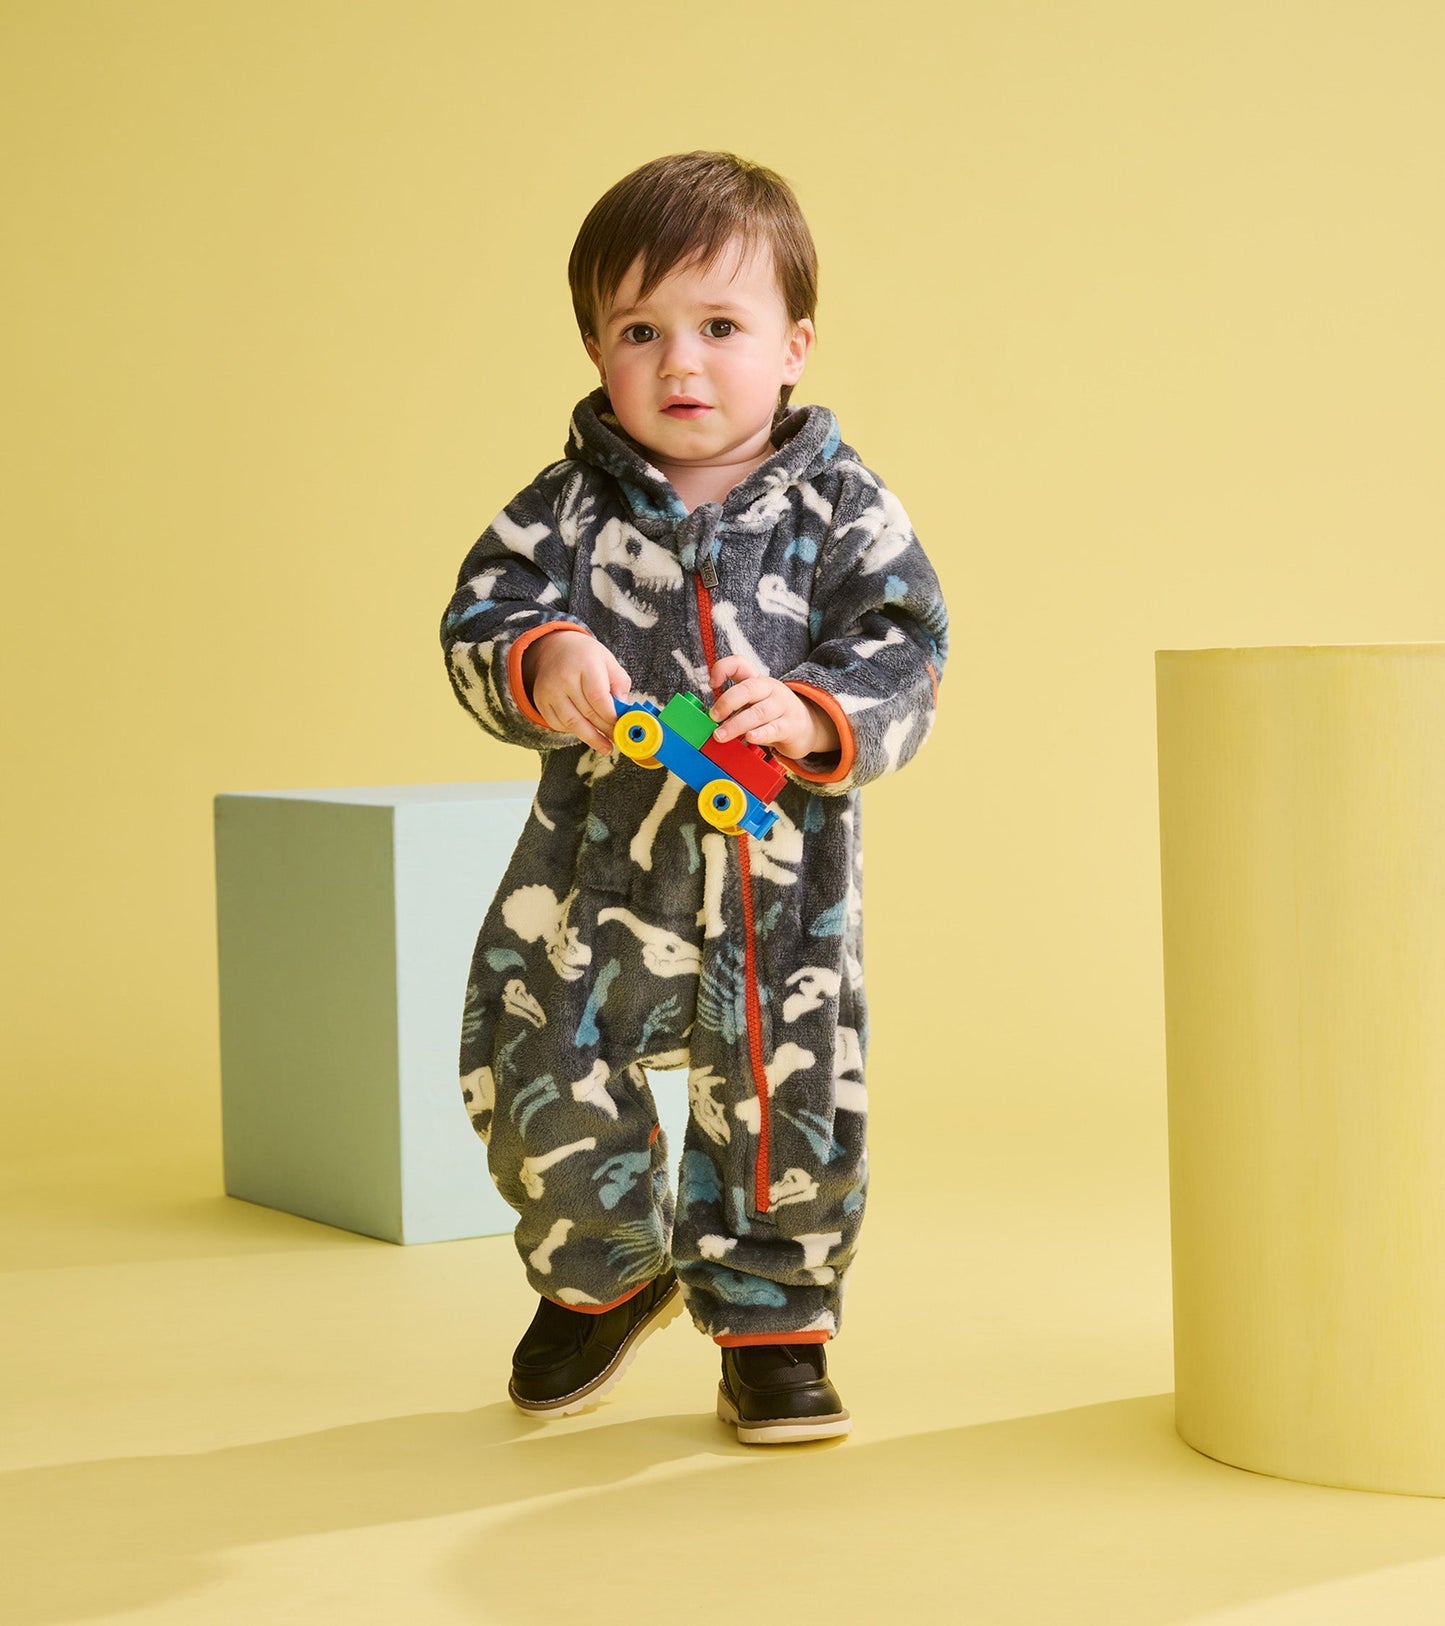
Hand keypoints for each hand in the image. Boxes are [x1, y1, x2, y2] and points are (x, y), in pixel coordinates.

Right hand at [524, 630, 630, 752]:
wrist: (553, 648)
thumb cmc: (586, 657)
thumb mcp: (609, 662)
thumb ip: (620, 685)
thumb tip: (623, 711)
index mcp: (585, 664)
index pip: (599, 698)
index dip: (611, 717)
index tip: (623, 727)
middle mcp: (564, 677)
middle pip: (587, 713)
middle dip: (605, 730)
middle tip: (618, 740)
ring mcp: (549, 690)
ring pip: (572, 723)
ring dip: (591, 738)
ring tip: (605, 747)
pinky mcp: (541, 701)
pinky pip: (558, 724)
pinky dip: (573, 731)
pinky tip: (585, 731)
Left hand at [707, 656, 839, 758]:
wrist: (807, 727)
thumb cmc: (773, 715)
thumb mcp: (755, 704)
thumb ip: (735, 707)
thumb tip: (709, 718)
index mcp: (758, 681)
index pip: (740, 664)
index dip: (723, 669)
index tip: (711, 683)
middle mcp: (771, 689)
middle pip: (748, 689)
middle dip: (727, 702)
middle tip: (714, 717)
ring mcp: (783, 707)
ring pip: (758, 712)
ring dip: (736, 724)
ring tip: (721, 735)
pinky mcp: (791, 726)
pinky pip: (774, 728)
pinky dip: (760, 734)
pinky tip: (750, 738)